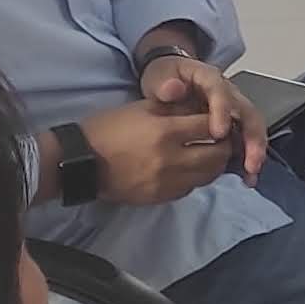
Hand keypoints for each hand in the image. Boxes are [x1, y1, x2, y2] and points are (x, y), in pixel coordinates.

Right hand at [78, 95, 237, 205]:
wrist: (80, 162)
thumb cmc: (107, 129)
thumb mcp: (141, 108)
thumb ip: (174, 107)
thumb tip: (203, 106)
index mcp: (165, 131)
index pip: (210, 126)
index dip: (220, 121)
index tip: (221, 119)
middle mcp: (171, 159)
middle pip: (217, 154)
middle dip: (224, 144)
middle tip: (220, 137)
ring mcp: (167, 182)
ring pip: (209, 175)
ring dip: (213, 163)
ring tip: (207, 152)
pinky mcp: (161, 197)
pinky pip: (191, 188)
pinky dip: (196, 177)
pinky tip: (188, 167)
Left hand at [140, 53, 267, 179]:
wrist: (167, 81)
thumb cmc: (164, 79)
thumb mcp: (159, 76)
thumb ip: (164, 83)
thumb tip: (174, 89)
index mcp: (209, 78)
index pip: (221, 91)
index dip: (223, 111)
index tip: (218, 132)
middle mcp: (228, 93)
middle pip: (247, 112)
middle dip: (251, 137)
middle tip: (249, 160)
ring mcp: (233, 109)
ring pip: (252, 128)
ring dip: (254, 151)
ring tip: (250, 173)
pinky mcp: (232, 125)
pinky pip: (245, 141)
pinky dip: (247, 159)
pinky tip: (247, 177)